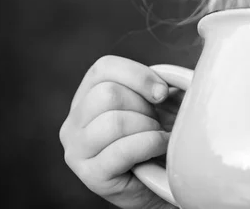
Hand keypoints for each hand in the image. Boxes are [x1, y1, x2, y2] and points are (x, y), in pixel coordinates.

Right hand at [59, 56, 181, 208]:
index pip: (104, 67)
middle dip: (143, 107)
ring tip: (156, 138)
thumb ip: (159, 84)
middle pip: (109, 93)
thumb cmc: (158, 137)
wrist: (161, 182)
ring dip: (147, 128)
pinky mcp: (91, 175)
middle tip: (155, 123)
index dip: (139, 76)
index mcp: (86, 97)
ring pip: (114, 121)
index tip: (162, 93)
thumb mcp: (157, 104)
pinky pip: (124, 150)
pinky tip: (161, 148)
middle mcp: (74, 122)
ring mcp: (77, 150)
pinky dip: (151, 145)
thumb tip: (176, 79)